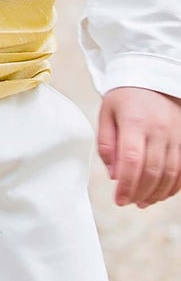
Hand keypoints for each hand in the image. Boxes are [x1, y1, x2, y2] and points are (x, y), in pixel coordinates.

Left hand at [98, 87, 180, 207]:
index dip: (126, 185)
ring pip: (172, 173)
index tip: (119, 200)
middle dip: (140, 193)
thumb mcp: (107, 114)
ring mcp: (177, 134)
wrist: (154, 77)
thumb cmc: (126, 97)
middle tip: (129, 202)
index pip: (131, 160)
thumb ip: (107, 145)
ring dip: (158, 193)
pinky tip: (161, 193)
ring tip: (143, 202)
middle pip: (153, 170)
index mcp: (135, 121)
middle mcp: (160, 128)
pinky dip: (174, 185)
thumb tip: (115, 175)